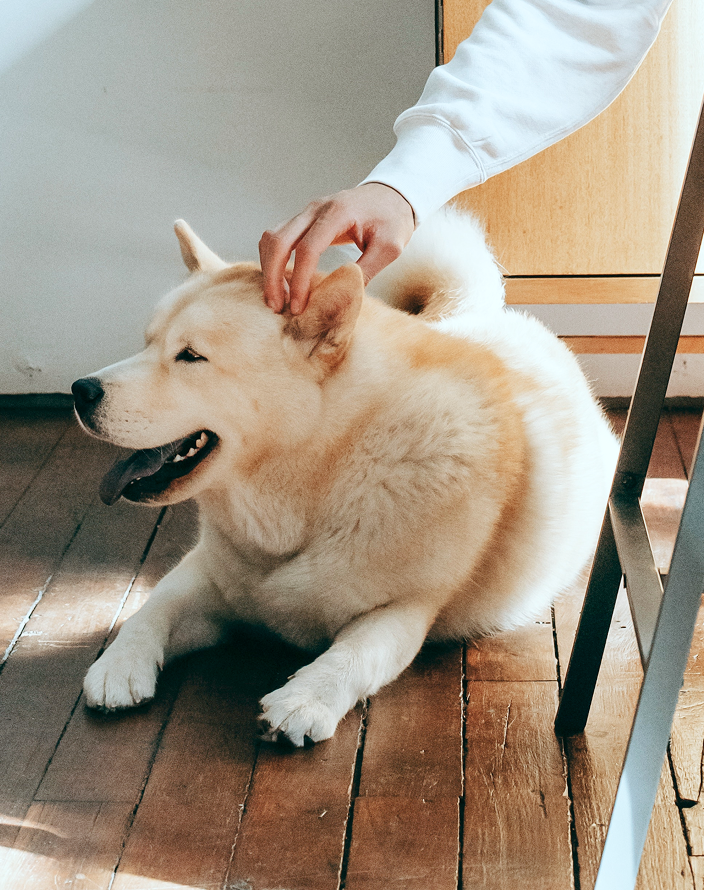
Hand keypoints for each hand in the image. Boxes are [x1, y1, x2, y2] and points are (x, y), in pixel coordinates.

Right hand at [259, 183, 414, 314]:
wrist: (391, 196)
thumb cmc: (392, 220)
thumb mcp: (390, 247)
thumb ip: (367, 269)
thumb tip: (343, 296)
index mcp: (337, 213)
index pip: (308, 249)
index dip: (300, 281)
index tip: (299, 307)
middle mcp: (315, 209)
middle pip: (279, 241)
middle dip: (273, 276)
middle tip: (276, 306)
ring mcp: (306, 212)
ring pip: (272, 238)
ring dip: (269, 268)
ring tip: (276, 299)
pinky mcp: (303, 219)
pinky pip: (277, 238)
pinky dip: (273, 260)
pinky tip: (282, 283)